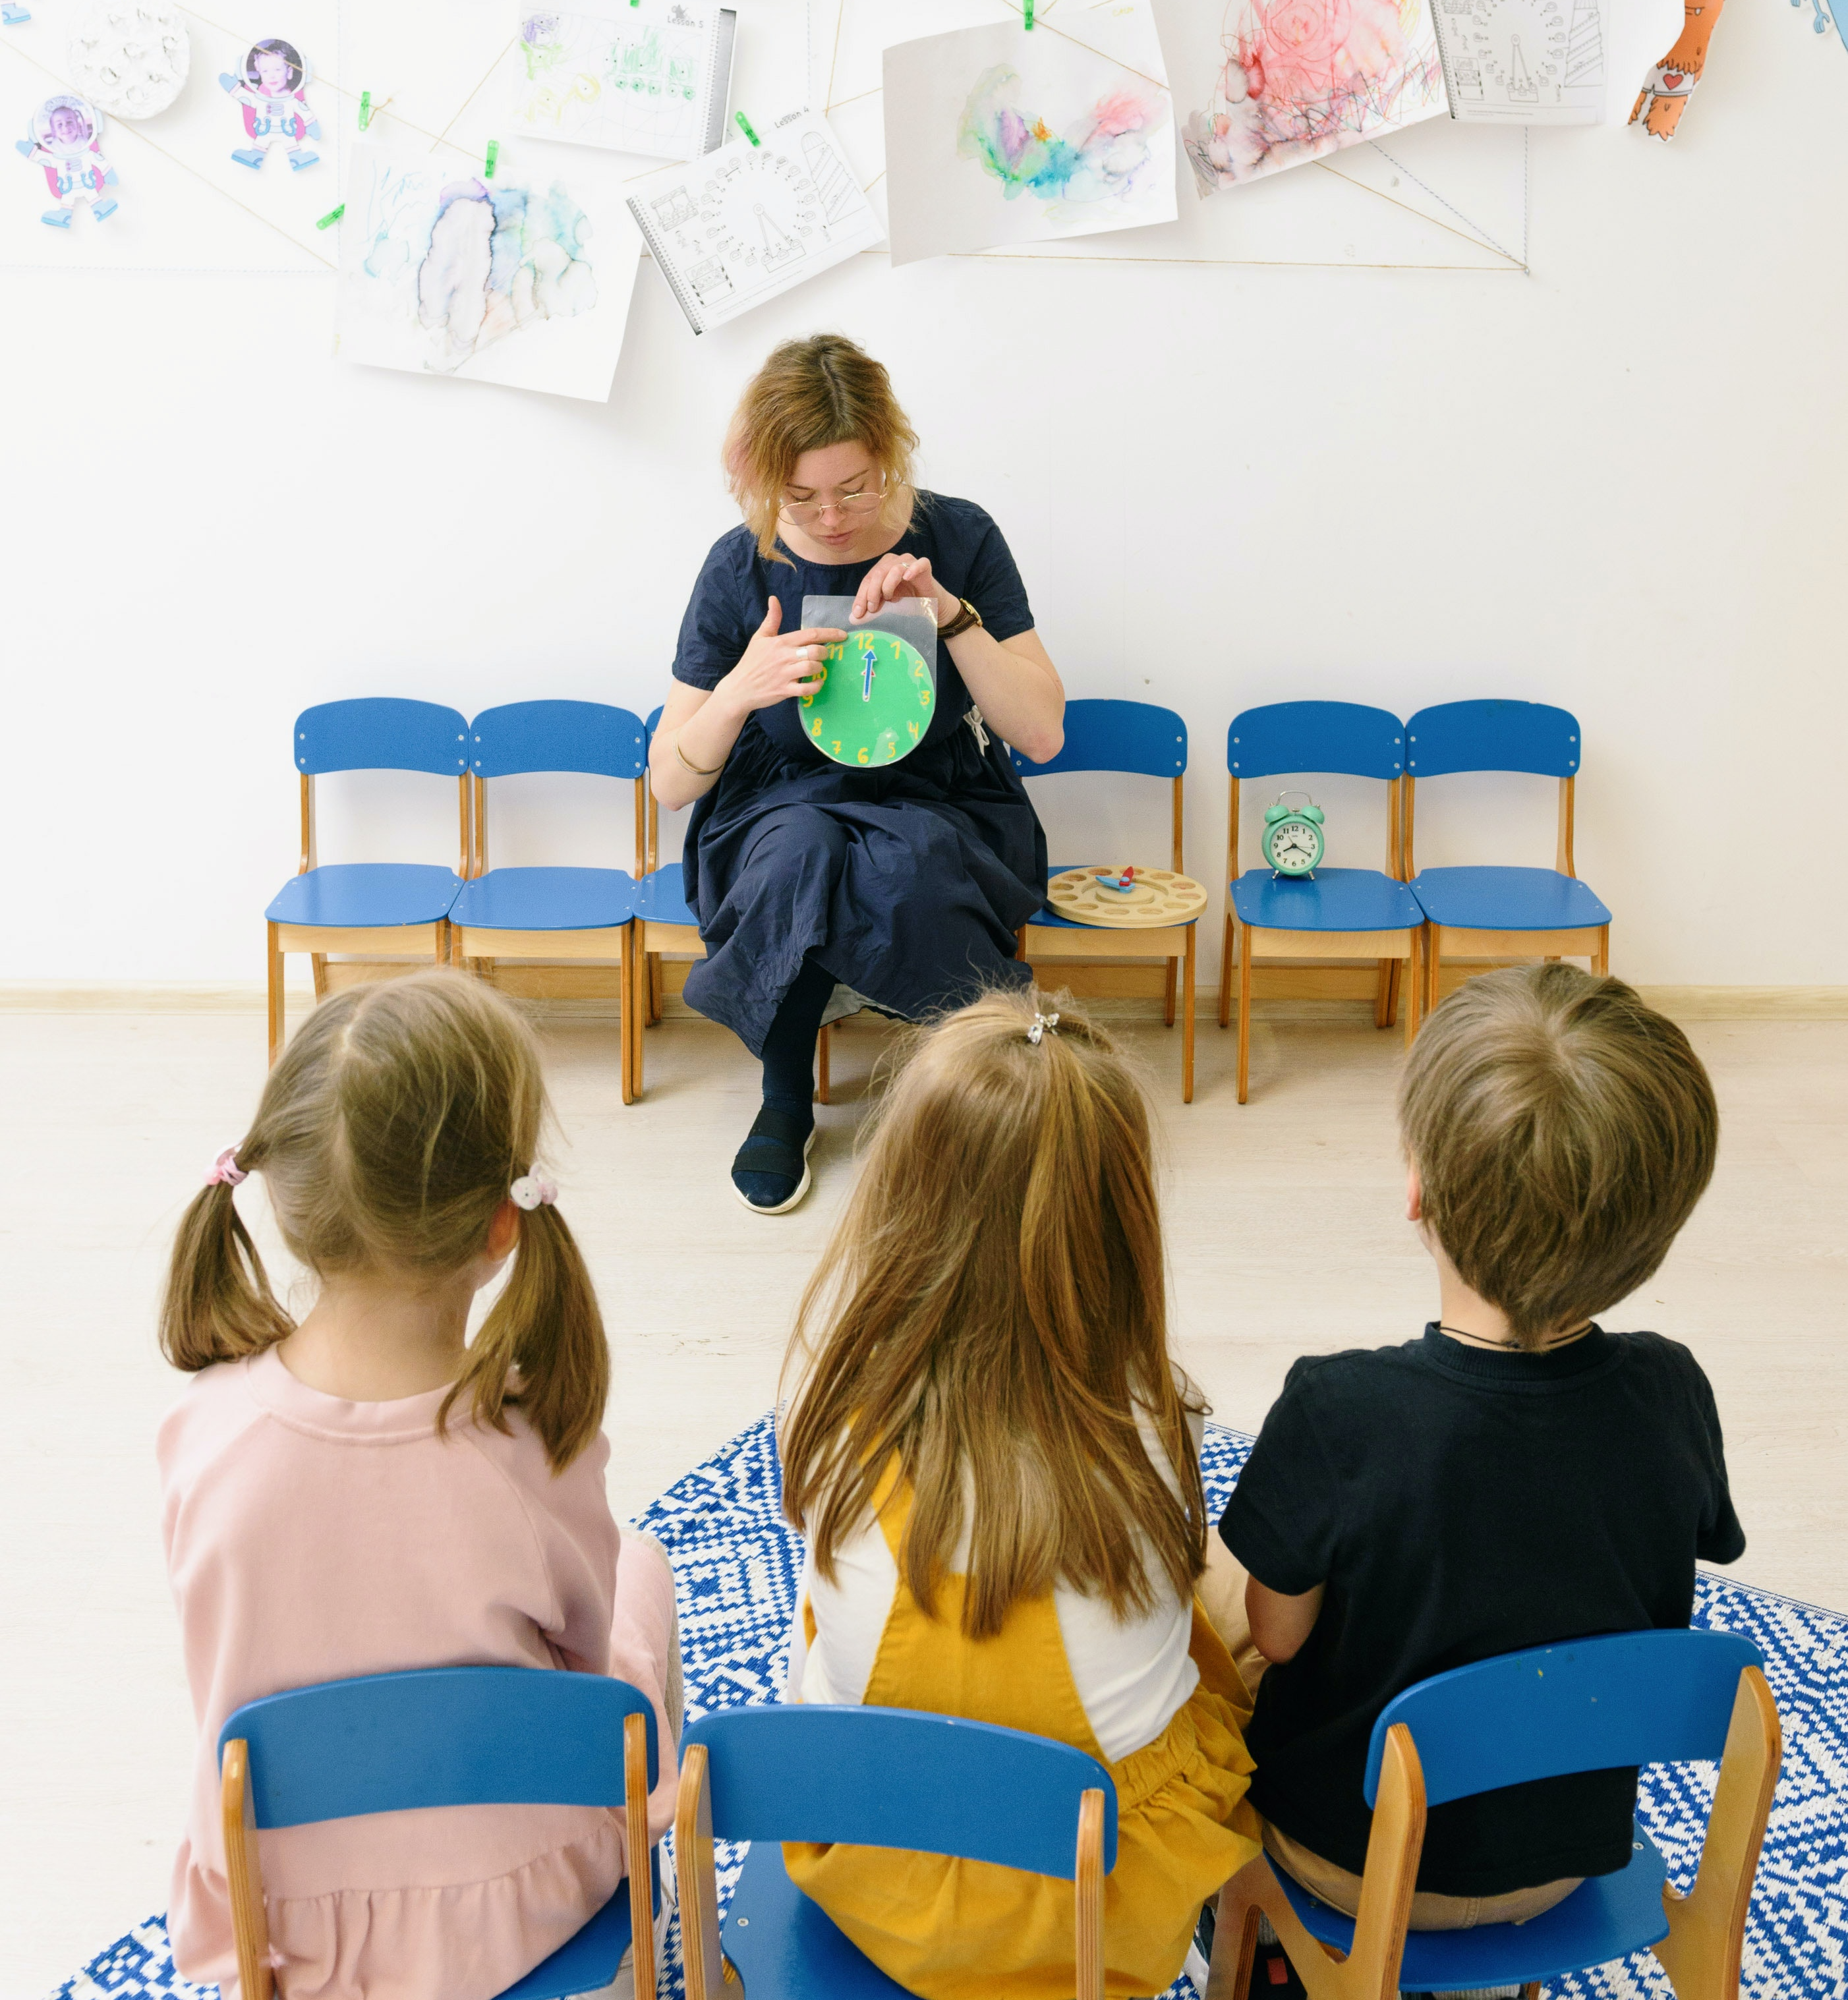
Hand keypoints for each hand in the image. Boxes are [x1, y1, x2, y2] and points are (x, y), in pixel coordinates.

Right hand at [718, 597, 843, 717]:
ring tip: (817, 668)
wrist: (739, 688)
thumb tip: (773, 599)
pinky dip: (816, 686)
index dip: (831, 634)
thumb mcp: (760, 637)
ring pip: (812, 668)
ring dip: (820, 668)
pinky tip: (816, 682)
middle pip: (815, 651)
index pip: (811, 634)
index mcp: (781, 642)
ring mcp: (785, 674)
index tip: (843, 635)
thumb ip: (772, 619)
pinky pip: (807, 689)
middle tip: (824, 655)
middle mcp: (784, 657)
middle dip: (825, 652)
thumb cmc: (751, 662)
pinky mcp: (785, 690)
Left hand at [852, 553, 958, 624]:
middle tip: (873, 608)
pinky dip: (913, 570)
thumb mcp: (886, 607)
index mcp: (882, 568)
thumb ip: (872, 609)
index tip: (858, 613)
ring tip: (891, 599)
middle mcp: (894, 561)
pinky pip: (920, 564)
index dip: (861, 596)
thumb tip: (853, 618)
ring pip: (894, 569)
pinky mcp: (925, 566)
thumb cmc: (907, 604)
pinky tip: (907, 578)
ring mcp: (910, 561)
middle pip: (878, 573)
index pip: (868, 579)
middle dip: (872, 592)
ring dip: (889, 585)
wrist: (931, 606)